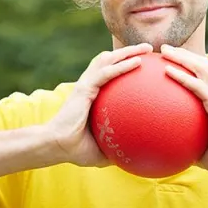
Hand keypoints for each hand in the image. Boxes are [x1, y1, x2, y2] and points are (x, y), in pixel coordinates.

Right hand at [44, 43, 152, 166]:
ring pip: (108, 60)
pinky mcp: (84, 88)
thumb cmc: (77, 149)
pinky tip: (138, 62)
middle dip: (130, 51)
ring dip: (128, 51)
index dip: (125, 65)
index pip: (110, 74)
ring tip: (147, 49)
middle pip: (111, 60)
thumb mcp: (104, 149)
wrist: (57, 147)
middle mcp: (89, 86)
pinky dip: (122, 66)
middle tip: (150, 50)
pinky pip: (106, 73)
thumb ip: (119, 148)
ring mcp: (86, 85)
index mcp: (92, 96)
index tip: (146, 65)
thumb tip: (138, 158)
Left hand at [159, 45, 207, 173]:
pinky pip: (197, 85)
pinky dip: (182, 76)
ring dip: (181, 57)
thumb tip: (169, 148)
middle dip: (183, 54)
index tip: (171, 60)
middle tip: (164, 49)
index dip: (190, 63)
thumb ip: (188, 141)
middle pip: (201, 64)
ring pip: (199, 68)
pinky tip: (167, 70)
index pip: (205, 74)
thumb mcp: (203, 146)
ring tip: (164, 51)